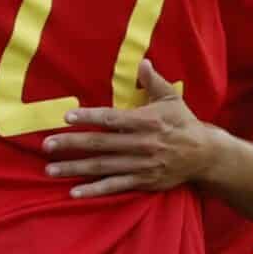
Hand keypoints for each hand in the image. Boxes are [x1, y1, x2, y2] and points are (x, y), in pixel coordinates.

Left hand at [40, 61, 215, 197]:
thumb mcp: (171, 98)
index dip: (89, 117)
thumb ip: (153, 81)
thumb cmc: (184, 123)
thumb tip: (142, 62)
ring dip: (76, 168)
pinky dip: (95, 190)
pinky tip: (74, 192)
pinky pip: (115, 186)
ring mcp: (141, 165)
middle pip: (101, 144)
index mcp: (146, 121)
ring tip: (51, 169)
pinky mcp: (143, 182)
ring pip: (103, 167)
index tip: (67, 117)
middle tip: (47, 145)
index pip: (112, 119)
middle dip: (72, 144)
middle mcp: (142, 144)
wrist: (205, 156)